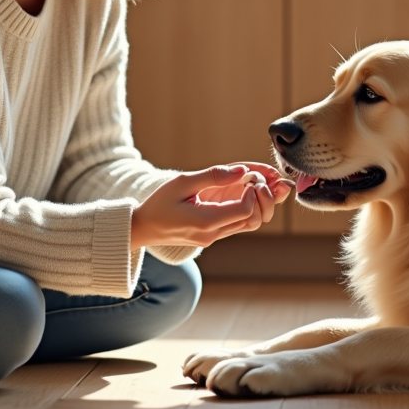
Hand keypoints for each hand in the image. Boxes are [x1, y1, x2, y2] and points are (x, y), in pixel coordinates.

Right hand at [131, 165, 292, 248]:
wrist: (143, 228)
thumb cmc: (159, 203)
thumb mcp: (182, 182)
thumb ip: (213, 176)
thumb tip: (242, 171)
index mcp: (205, 222)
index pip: (245, 210)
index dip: (254, 192)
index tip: (247, 177)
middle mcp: (213, 233)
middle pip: (255, 219)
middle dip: (264, 198)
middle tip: (258, 178)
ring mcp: (215, 237)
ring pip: (251, 222)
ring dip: (260, 203)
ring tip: (258, 180)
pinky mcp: (214, 234)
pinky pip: (240, 222)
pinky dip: (249, 206)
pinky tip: (249, 188)